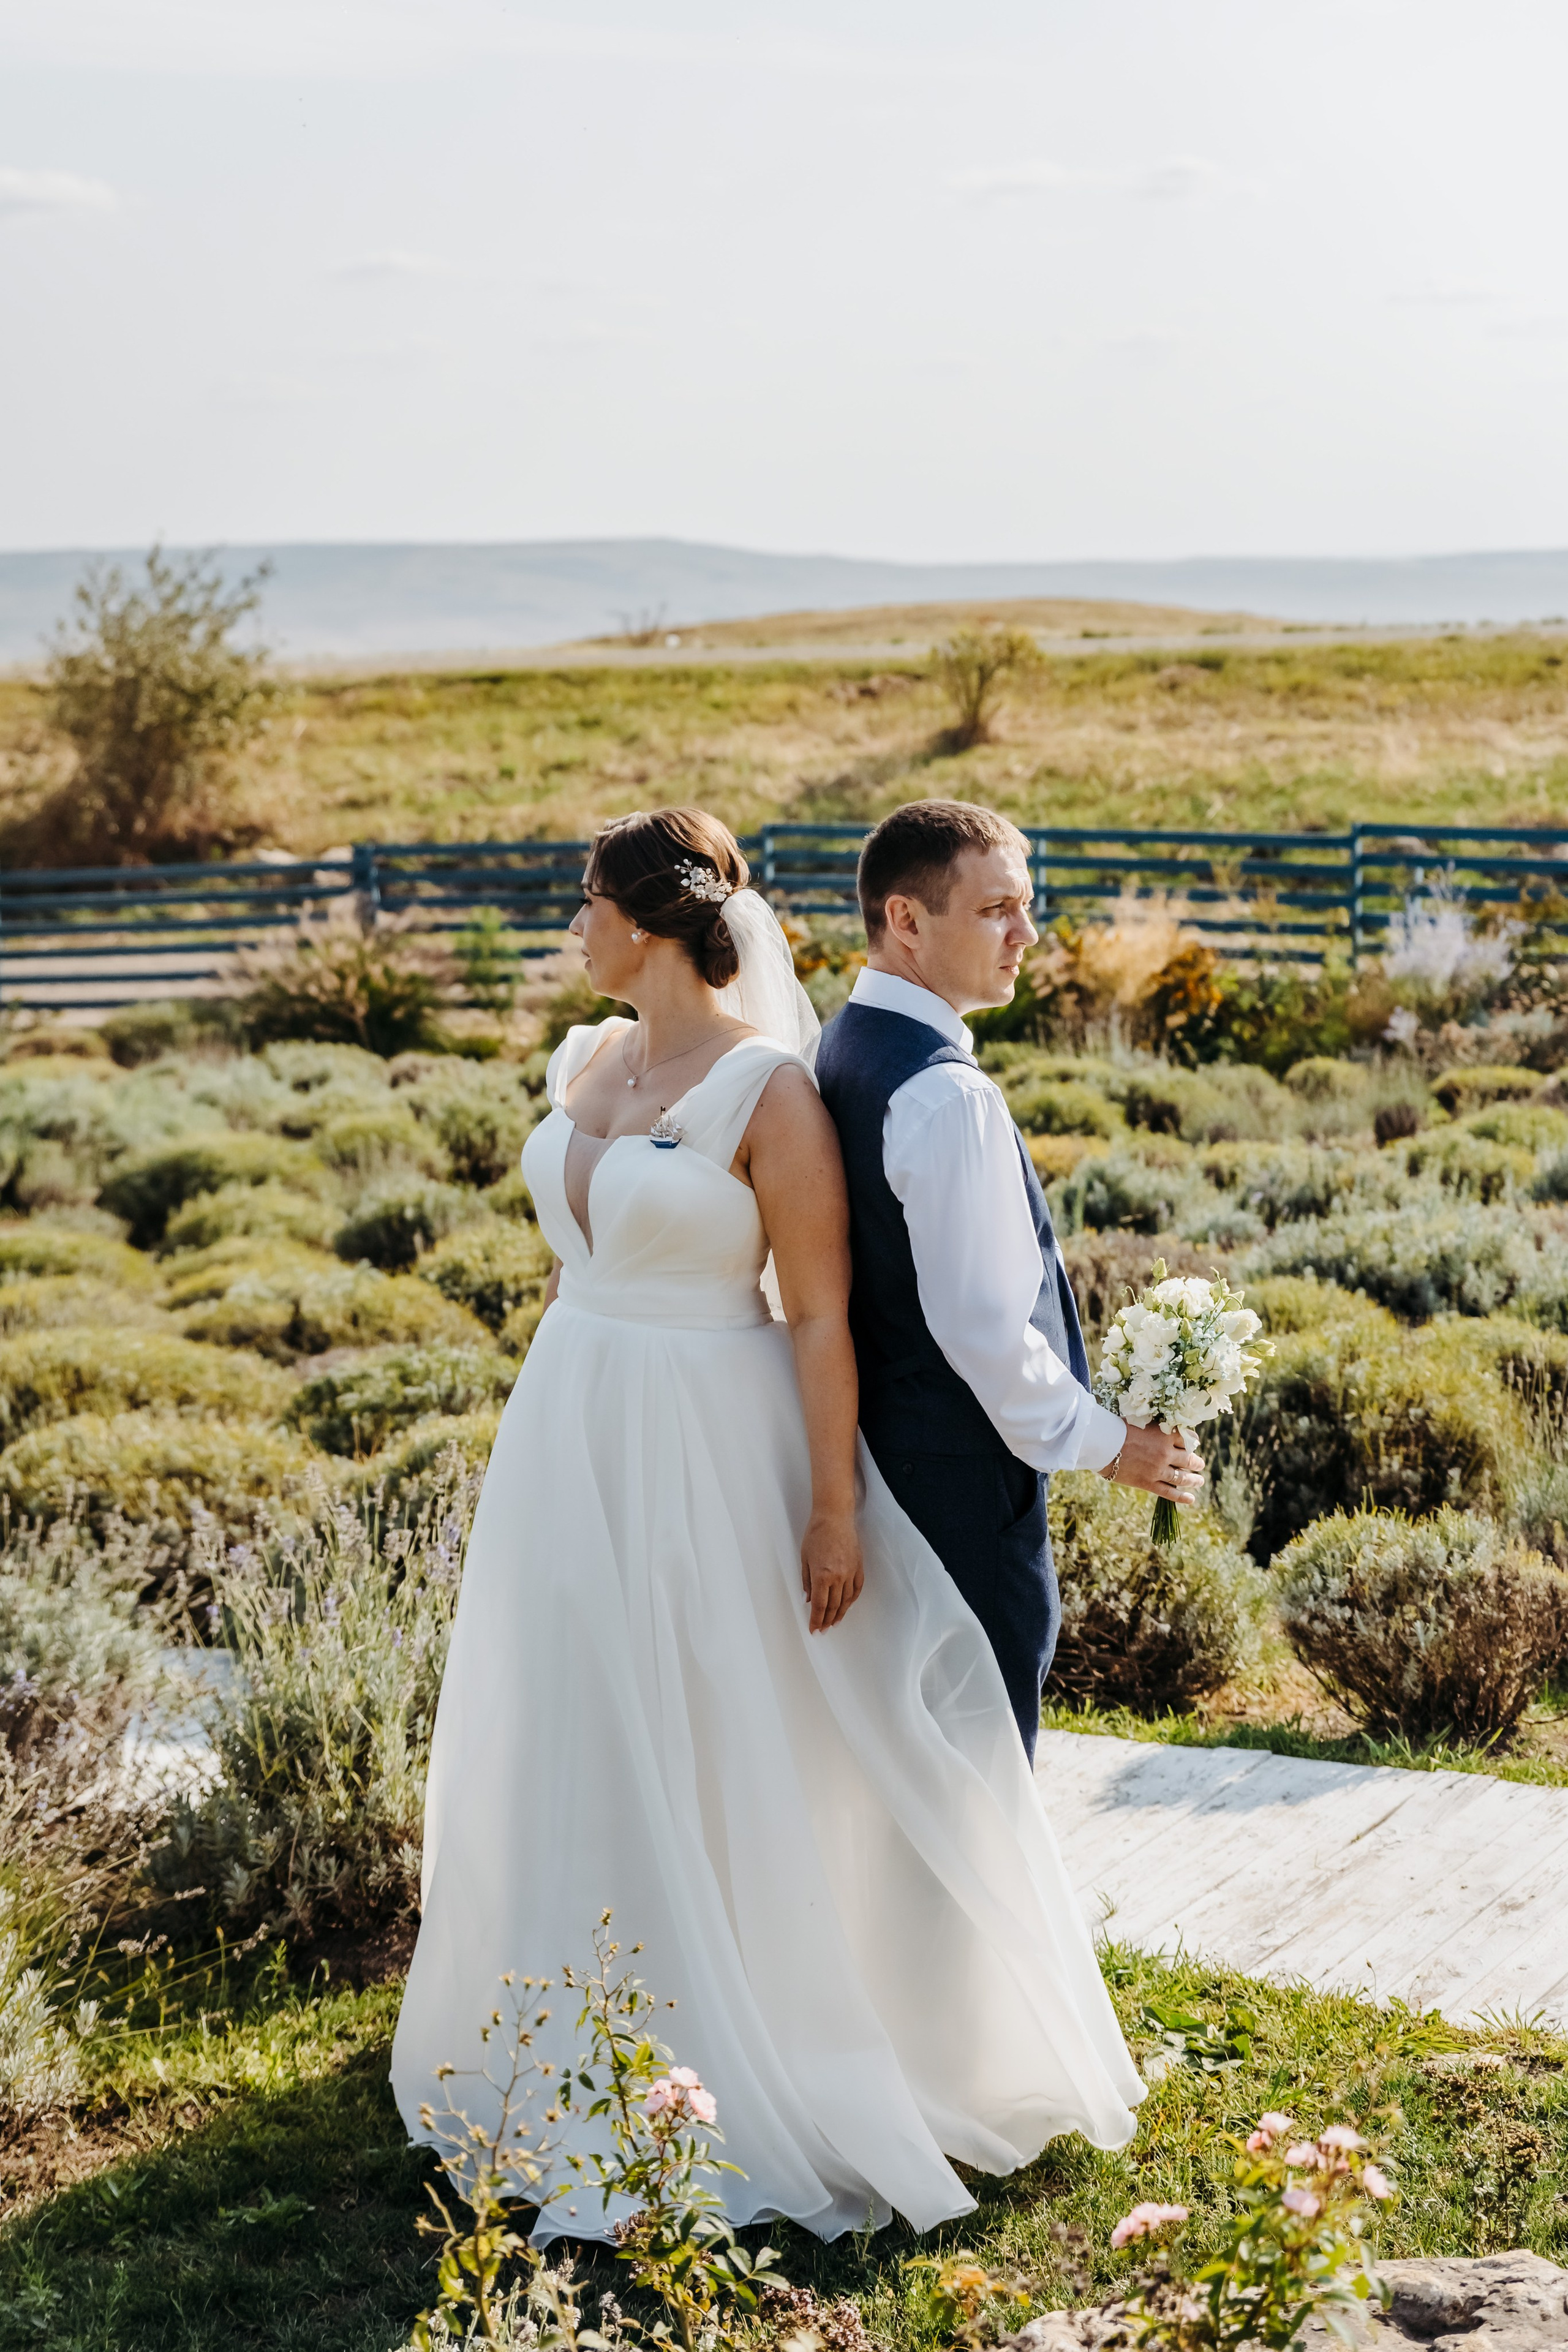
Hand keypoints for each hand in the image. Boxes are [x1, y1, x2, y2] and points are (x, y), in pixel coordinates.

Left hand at [800, 1509, 863, 1631]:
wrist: (834, 1517)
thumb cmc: (816, 1534)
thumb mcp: (804, 1558)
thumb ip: (806, 1581)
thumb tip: (807, 1599)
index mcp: (821, 1576)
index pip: (819, 1606)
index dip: (816, 1620)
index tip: (814, 1629)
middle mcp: (838, 1577)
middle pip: (833, 1606)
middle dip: (826, 1620)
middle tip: (823, 1629)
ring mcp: (850, 1573)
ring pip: (846, 1600)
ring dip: (840, 1614)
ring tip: (834, 1623)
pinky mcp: (859, 1567)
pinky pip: (857, 1589)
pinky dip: (852, 1600)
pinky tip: (847, 1606)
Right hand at [1103, 1422, 1203, 1506]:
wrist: (1103, 1444)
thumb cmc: (1119, 1427)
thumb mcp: (1141, 1421)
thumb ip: (1156, 1426)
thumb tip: (1164, 1426)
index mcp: (1165, 1435)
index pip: (1186, 1439)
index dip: (1191, 1441)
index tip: (1194, 1444)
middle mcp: (1166, 1453)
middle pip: (1188, 1459)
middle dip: (1196, 1462)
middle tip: (1199, 1464)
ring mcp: (1158, 1470)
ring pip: (1182, 1477)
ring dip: (1193, 1480)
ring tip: (1199, 1481)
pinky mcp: (1149, 1483)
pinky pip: (1169, 1492)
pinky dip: (1182, 1497)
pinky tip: (1191, 1499)